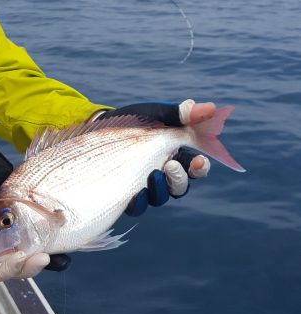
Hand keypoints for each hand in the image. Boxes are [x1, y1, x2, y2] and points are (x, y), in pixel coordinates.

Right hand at [0, 145, 70, 280]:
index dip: (8, 269)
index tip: (20, 258)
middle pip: (15, 267)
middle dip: (29, 266)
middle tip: (44, 257)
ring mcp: (10, 233)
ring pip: (28, 255)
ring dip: (42, 258)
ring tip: (57, 256)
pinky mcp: (23, 221)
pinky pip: (38, 237)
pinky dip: (51, 243)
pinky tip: (64, 247)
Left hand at [98, 99, 211, 214]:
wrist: (103, 126)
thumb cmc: (135, 120)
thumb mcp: (158, 114)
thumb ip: (182, 114)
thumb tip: (210, 108)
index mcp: (177, 155)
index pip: (195, 168)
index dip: (200, 168)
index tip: (199, 162)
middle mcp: (164, 174)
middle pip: (180, 186)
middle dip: (179, 178)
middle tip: (171, 165)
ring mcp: (146, 185)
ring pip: (160, 197)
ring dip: (160, 188)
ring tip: (154, 174)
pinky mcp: (127, 193)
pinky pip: (137, 206)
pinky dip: (139, 202)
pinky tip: (137, 192)